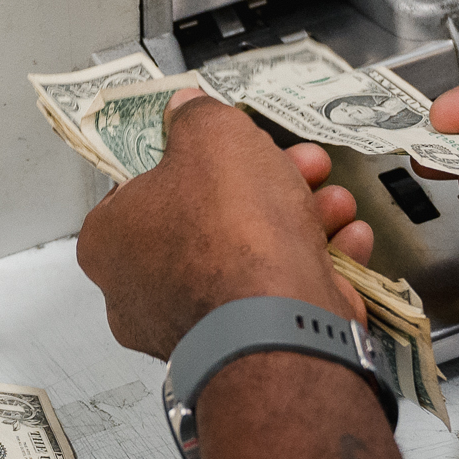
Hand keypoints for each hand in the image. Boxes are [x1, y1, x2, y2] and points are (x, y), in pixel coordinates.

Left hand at [77, 91, 371, 357]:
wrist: (278, 327)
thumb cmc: (230, 229)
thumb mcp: (212, 136)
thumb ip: (197, 116)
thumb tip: (185, 107)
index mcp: (110, 241)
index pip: (144, 186)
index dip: (197, 157)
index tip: (234, 143)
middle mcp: (139, 292)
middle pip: (209, 219)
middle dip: (267, 185)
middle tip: (303, 165)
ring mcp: (192, 327)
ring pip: (248, 259)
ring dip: (302, 220)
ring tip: (336, 201)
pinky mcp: (243, 351)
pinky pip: (274, 298)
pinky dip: (314, 266)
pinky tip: (348, 241)